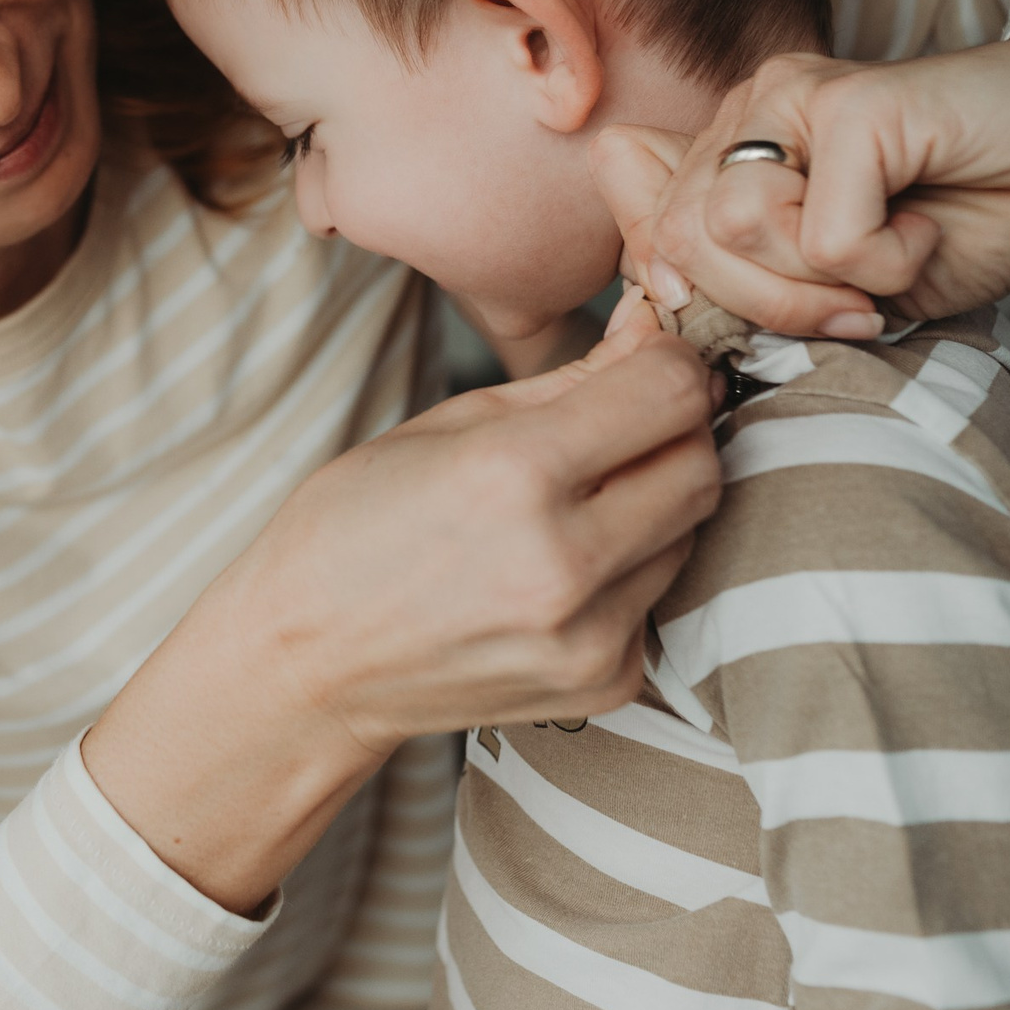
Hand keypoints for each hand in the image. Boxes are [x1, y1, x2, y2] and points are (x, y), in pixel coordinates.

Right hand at [249, 293, 719, 751]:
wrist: (310, 663)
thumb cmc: (356, 528)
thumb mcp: (448, 424)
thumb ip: (571, 379)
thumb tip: (651, 326)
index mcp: (513, 474)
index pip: (670, 393)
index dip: (665, 364)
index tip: (644, 364)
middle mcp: (563, 561)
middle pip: (700, 465)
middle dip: (671, 431)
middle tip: (615, 429)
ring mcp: (589, 634)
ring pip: (691, 532)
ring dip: (651, 503)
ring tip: (572, 505)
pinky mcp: (606, 683)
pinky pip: (660, 597)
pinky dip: (628, 571)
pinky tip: (559, 571)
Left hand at [594, 0, 1009, 335]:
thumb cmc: (966, 215)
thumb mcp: (839, 279)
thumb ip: (740, 274)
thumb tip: (647, 283)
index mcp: (730, 147)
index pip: (643, 234)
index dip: (700, 302)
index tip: (789, 318)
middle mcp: (748, 110)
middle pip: (676, 241)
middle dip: (764, 305)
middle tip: (853, 304)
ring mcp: (792, 97)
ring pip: (736, 231)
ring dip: (822, 282)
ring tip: (890, 259)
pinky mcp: (852, 103)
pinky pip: (825, 232)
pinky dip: (884, 263)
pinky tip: (925, 229)